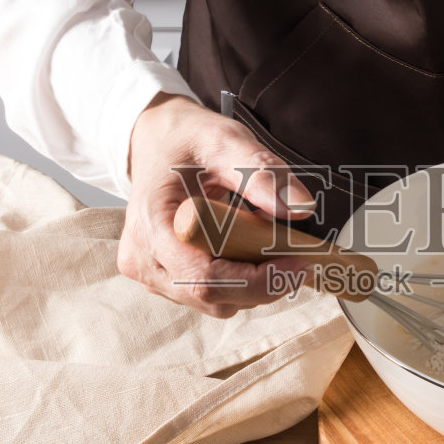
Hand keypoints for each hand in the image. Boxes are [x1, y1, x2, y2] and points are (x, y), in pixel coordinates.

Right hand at [118, 93, 315, 316]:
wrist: (156, 142)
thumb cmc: (186, 140)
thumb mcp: (225, 141)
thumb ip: (262, 173)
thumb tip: (300, 207)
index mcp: (151, 224)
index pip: (204, 278)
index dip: (257, 280)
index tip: (299, 262)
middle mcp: (143, 258)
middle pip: (213, 296)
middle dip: (263, 283)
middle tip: (296, 253)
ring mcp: (150, 273)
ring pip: (215, 302)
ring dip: (252, 282)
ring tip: (265, 240)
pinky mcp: (163, 280)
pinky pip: (210, 295)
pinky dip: (239, 280)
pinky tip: (244, 247)